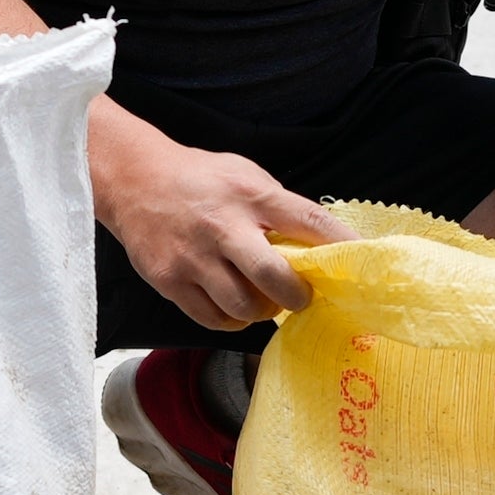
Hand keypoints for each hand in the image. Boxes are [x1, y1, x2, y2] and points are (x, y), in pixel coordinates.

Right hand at [91, 107, 336, 332]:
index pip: (308, 222)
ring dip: (262, 310)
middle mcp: (223, 226)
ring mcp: (193, 257)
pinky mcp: (170, 280)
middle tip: (301, 297)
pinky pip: (212, 318)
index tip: (362, 263)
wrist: (133, 180)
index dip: (340, 246)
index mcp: (250, 195)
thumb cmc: (200, 179)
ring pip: (243, 307)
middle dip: (297, 296)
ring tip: (260, 298)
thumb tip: (320, 244)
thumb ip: (278, 207)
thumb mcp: (245, 175)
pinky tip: (232, 304)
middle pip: (274, 278)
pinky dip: (231, 319)